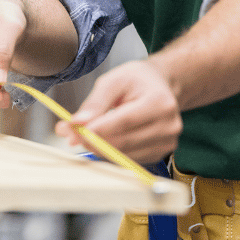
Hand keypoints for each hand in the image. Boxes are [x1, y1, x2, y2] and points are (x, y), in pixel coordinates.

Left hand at [55, 60, 181, 163]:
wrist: (160, 86)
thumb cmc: (137, 80)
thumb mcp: (113, 80)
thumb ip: (95, 102)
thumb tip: (77, 123)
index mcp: (159, 102)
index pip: (123, 122)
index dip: (97, 129)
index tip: (74, 128)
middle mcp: (168, 126)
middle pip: (123, 141)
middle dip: (93, 140)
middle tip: (71, 133)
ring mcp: (167, 143)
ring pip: (123, 154)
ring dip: (99, 148)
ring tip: (84, 134)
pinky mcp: (160, 154)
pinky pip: (129, 159)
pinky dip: (111, 152)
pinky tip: (103, 139)